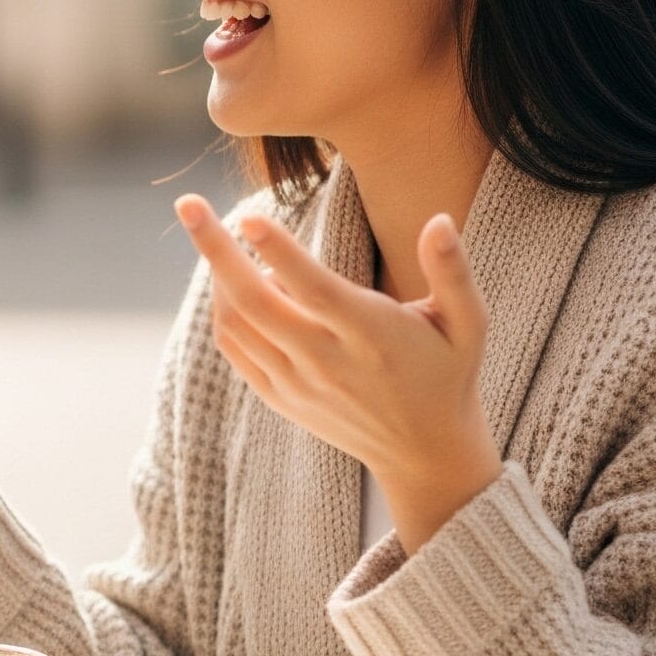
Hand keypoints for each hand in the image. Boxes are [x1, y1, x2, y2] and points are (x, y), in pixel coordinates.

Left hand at [173, 194, 499, 549]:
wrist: (424, 452)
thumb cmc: (447, 373)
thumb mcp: (468, 324)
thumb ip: (453, 272)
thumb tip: (440, 219)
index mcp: (373, 336)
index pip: (316, 291)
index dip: (280, 254)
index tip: (248, 217)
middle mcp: (329, 362)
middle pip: (258, 303)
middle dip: (216, 251)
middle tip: (188, 203)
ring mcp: (298, 384)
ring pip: (238, 326)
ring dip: (217, 277)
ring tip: (215, 237)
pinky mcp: (281, 398)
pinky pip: (236, 350)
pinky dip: (223, 311)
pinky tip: (229, 281)